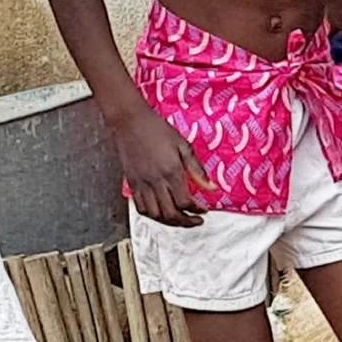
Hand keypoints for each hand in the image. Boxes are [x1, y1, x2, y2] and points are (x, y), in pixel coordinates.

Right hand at [114, 101, 214, 227]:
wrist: (129, 120)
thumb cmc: (156, 128)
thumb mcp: (182, 144)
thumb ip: (197, 169)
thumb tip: (212, 187)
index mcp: (171, 171)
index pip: (186, 202)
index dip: (197, 210)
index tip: (204, 210)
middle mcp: (155, 181)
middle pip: (171, 214)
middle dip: (186, 221)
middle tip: (195, 220)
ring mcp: (141, 183)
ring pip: (155, 215)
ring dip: (169, 221)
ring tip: (179, 218)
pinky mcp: (131, 182)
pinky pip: (140, 207)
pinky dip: (152, 215)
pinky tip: (160, 212)